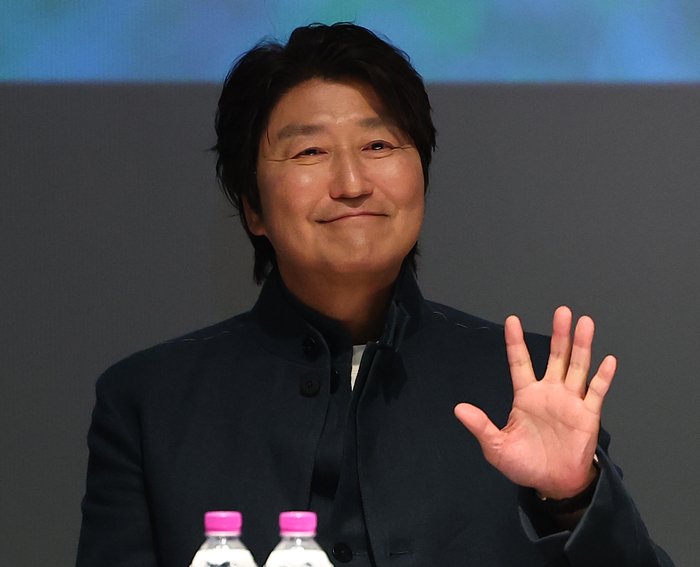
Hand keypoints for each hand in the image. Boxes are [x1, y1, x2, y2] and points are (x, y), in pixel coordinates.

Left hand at [454, 306, 615, 498]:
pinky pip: (596, 392)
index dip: (516, 342)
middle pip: (555, 357)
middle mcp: (549, 393)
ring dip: (582, 346)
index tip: (512, 320)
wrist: (553, 484)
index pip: (520, 363)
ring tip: (585, 323)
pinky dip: (603, 377)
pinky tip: (608, 360)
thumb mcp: (496, 446)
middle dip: (559, 334)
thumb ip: (481, 426)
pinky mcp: (588, 415)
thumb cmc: (525, 464)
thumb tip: (459, 409)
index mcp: (526, 396)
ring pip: (577, 367)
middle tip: (562, 311)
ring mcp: (570, 402)